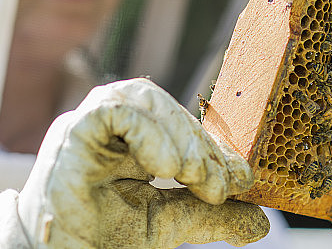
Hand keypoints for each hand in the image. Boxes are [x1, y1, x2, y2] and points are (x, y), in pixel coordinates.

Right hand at [17, 78, 267, 247]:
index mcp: (134, 135)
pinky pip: (113, 111)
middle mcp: (111, 122)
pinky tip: (165, 167)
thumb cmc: (100, 235)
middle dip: (200, 144)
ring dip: (178, 135)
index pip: (182, 121)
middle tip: (221, 186)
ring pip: (143, 96)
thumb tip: (260, 224)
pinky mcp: (71, 133)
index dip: (214, 146)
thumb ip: (209, 216)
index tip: (240, 180)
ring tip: (193, 176)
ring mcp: (89, 123)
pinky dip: (147, 133)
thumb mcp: (167, 222)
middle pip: (166, 105)